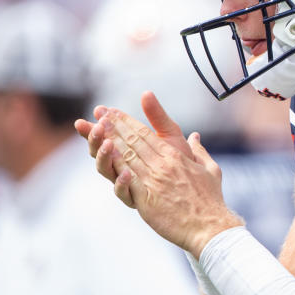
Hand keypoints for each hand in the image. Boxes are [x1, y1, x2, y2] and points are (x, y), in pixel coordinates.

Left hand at [75, 92, 241, 253]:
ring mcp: (153, 181)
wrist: (209, 226)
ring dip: (110, 141)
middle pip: (133, 141)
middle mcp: (163, 165)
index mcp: (176, 156)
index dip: (128, 121)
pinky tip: (104, 157)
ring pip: (127, 156)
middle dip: (115, 125)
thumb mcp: (210, 169)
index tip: (114, 112)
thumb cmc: (212, 200)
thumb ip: (200, 151)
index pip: (146, 134)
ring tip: (97, 128)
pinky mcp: (146, 199)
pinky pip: (127, 179)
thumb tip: (195, 137)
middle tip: (99, 114)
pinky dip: (115, 166)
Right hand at [75, 94, 195, 203]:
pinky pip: (124, 193)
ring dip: (104, 157)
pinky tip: (126, 173)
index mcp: (130, 152)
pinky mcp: (137, 201)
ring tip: (107, 144)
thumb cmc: (184, 166)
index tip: (99, 109)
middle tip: (96, 124)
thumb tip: (146, 93)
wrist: (198, 200)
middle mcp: (125, 168)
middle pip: (103, 151)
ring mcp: (129, 184)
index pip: (112, 133)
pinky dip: (122, 182)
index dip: (105, 122)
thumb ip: (158, 117)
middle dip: (96, 136)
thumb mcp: (172, 136)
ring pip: (107, 171)